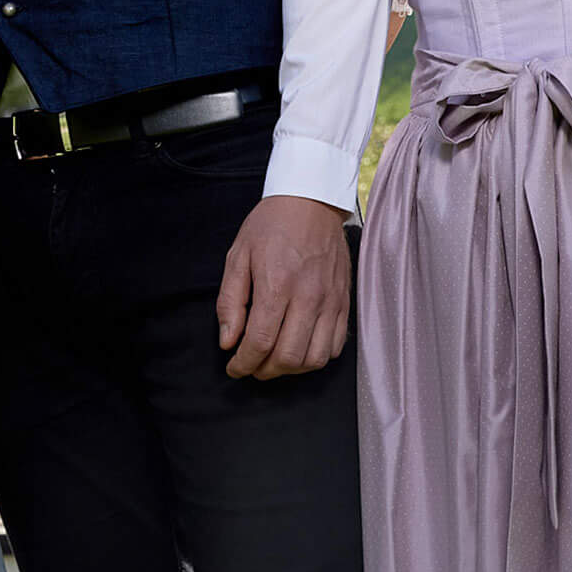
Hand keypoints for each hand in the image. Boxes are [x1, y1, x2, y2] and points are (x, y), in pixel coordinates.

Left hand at [217, 195, 352, 379]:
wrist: (311, 201)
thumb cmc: (270, 226)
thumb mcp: (238, 255)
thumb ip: (230, 301)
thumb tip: (227, 340)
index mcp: (277, 285)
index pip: (260, 342)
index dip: (244, 363)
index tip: (234, 368)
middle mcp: (307, 298)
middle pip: (289, 357)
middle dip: (265, 371)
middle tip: (251, 365)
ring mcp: (330, 302)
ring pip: (314, 358)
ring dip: (291, 369)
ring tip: (274, 360)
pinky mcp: (344, 303)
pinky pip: (335, 346)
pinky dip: (316, 357)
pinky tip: (299, 348)